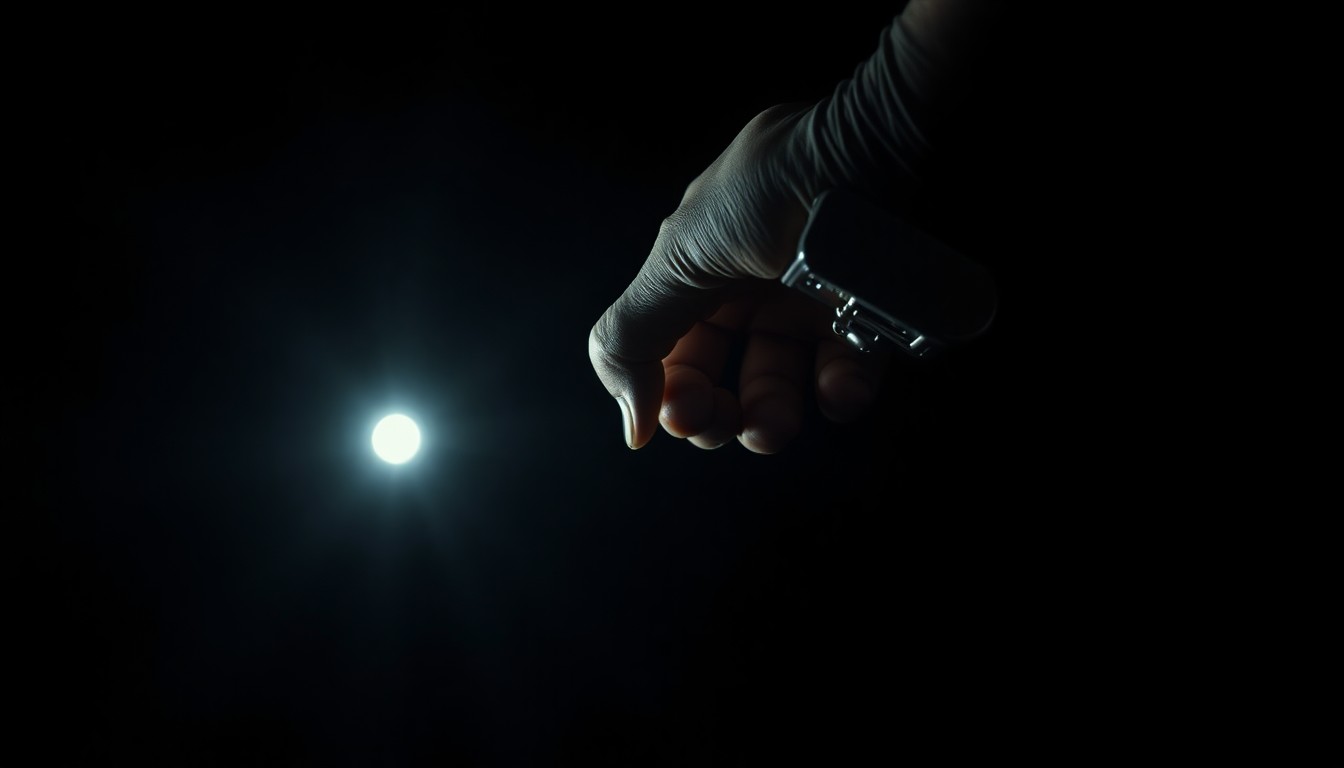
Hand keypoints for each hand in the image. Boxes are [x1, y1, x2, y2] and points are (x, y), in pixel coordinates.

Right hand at [587, 105, 891, 452]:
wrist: (869, 147)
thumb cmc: (769, 188)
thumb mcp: (680, 256)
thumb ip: (633, 336)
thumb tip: (631, 427)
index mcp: (696, 275)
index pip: (672, 356)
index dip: (671, 394)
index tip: (678, 419)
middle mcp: (749, 293)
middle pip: (723, 382)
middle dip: (718, 416)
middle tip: (723, 424)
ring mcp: (807, 306)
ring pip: (784, 389)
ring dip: (772, 420)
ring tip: (775, 426)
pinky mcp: (864, 314)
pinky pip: (849, 372)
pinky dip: (840, 394)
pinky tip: (837, 392)